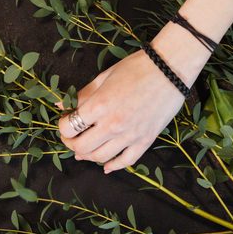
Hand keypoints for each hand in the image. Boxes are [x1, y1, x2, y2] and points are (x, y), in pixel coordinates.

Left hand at [57, 25, 210, 172]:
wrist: (170, 68)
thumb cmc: (137, 67)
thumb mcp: (104, 77)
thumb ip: (82, 94)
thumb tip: (62, 105)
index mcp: (100, 105)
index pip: (69, 127)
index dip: (62, 126)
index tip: (64, 122)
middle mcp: (113, 124)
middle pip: (82, 147)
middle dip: (71, 144)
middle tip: (70, 138)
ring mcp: (130, 135)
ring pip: (101, 157)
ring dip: (88, 156)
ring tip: (84, 150)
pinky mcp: (146, 140)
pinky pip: (126, 161)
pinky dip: (113, 166)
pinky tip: (106, 166)